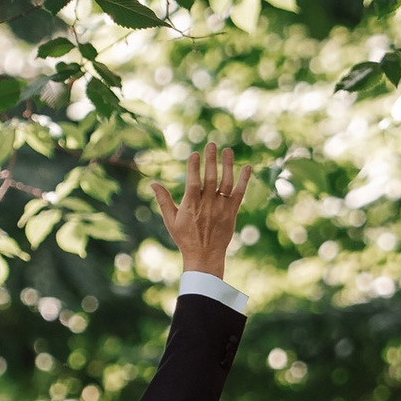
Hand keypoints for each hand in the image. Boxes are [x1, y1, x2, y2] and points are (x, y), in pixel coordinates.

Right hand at [151, 141, 248, 280]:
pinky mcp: (232, 212)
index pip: (193, 182)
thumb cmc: (185, 238)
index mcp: (191, 206)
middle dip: (212, 160)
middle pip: (211, 178)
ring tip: (228, 150)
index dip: (194, 167)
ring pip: (226, 183)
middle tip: (212, 144)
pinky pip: (240, 194)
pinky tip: (247, 167)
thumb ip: (163, 200)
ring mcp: (221, 208)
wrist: (205, 256)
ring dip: (228, 165)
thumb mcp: (170, 220)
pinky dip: (244, 180)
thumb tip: (153, 183)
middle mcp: (207, 205)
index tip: (195, 153)